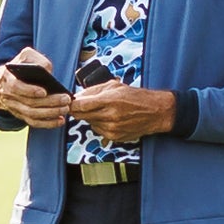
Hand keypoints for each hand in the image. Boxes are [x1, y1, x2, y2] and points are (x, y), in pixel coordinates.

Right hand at [0, 49, 73, 126]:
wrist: (4, 80)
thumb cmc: (20, 66)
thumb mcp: (26, 56)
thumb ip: (36, 60)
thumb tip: (47, 71)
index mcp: (7, 79)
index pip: (16, 87)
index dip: (30, 91)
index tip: (44, 92)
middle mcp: (8, 95)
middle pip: (28, 103)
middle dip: (48, 102)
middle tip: (65, 100)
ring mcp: (14, 107)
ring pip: (32, 114)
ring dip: (50, 113)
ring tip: (65, 109)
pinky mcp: (20, 115)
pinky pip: (33, 122)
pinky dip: (47, 123)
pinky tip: (60, 121)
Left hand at [68, 82, 182, 144]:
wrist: (155, 112)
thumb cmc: (135, 96)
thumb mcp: (114, 85)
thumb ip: (93, 91)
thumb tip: (76, 96)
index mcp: (109, 101)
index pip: (80, 106)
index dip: (71, 105)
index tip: (68, 103)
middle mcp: (110, 116)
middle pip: (81, 116)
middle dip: (80, 110)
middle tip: (85, 105)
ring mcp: (112, 129)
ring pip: (89, 123)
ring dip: (91, 117)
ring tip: (104, 110)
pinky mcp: (114, 137)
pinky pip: (98, 131)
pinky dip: (100, 124)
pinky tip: (110, 118)